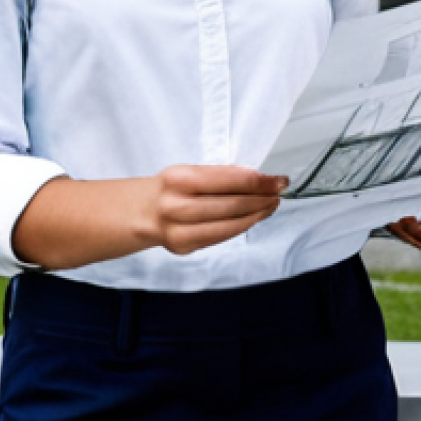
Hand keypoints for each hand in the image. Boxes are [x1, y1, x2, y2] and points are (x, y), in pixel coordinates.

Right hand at [144, 165, 286, 255]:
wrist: (140, 212)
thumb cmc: (171, 188)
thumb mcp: (188, 172)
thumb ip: (219, 177)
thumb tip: (258, 181)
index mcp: (180, 178)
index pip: (230, 180)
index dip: (259, 181)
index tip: (278, 180)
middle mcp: (177, 205)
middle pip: (233, 204)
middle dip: (262, 199)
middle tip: (279, 193)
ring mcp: (179, 230)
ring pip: (230, 225)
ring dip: (256, 216)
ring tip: (270, 206)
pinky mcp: (184, 248)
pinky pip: (221, 238)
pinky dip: (241, 227)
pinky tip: (252, 219)